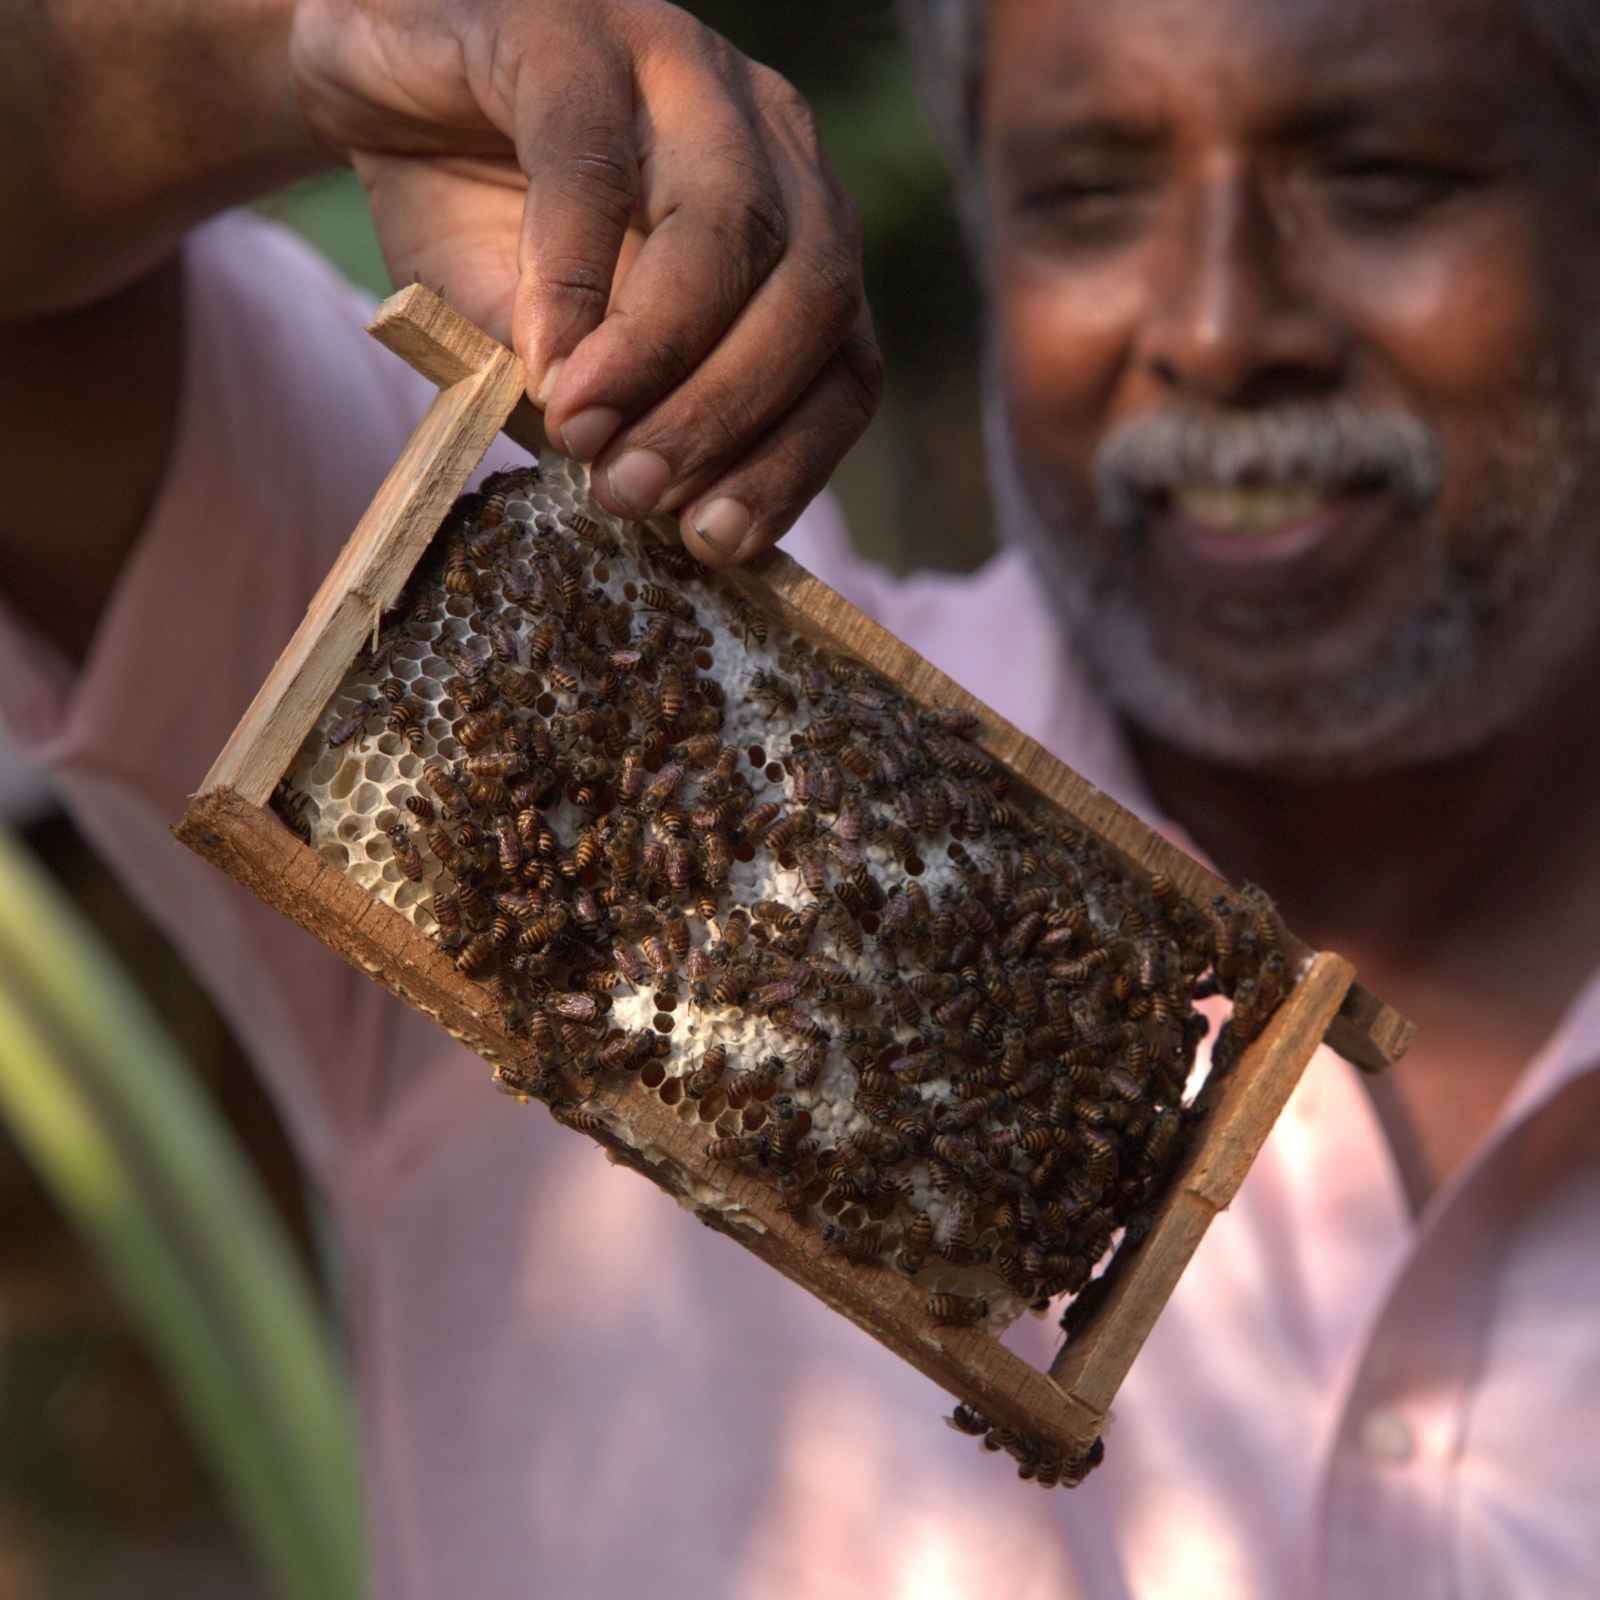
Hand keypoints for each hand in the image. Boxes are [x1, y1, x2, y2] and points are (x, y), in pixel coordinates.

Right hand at [290, 0, 881, 562]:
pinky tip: (541, 360)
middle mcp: (767, 144)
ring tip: (584, 439)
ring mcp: (683, 70)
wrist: (377, 94)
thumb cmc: (488, 231)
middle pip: (814, 294)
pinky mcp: (573, 32)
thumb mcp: (566, 355)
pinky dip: (573, 281)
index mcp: (793, 228)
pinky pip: (593, 167)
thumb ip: (622, 415)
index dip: (794, 460)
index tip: (719, 544)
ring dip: (662, 357)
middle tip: (637, 497)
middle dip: (729, 417)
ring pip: (730, 228)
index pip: (845, 359)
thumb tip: (662, 511)